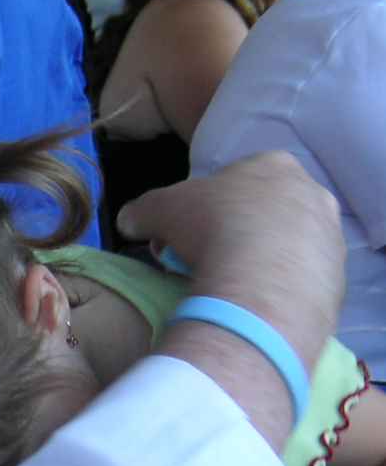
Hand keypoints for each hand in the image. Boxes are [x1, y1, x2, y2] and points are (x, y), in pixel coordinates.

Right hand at [118, 152, 343, 434]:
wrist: (263, 284)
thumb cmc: (211, 228)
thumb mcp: (158, 210)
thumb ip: (140, 211)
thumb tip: (127, 222)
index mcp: (274, 164)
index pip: (236, 177)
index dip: (204, 203)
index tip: (187, 229)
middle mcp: (311, 193)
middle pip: (263, 210)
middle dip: (234, 230)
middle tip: (202, 257)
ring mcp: (329, 235)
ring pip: (284, 244)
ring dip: (256, 259)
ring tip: (226, 283)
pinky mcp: (337, 276)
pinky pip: (298, 279)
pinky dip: (275, 287)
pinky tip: (250, 301)